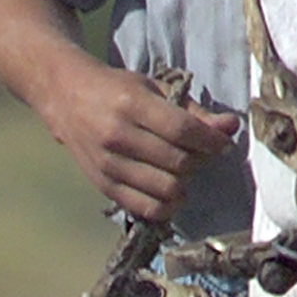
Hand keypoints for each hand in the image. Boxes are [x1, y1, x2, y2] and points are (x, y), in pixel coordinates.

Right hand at [38, 60, 235, 223]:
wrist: (66, 98)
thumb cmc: (116, 90)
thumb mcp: (154, 89)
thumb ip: (193, 111)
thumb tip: (230, 127)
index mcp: (131, 104)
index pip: (182, 130)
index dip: (211, 141)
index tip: (223, 143)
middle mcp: (117, 135)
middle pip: (178, 162)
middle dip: (200, 160)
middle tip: (201, 153)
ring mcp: (108, 164)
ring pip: (166, 188)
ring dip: (185, 183)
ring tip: (183, 170)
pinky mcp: (103, 185)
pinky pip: (146, 208)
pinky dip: (167, 205)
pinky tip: (171, 191)